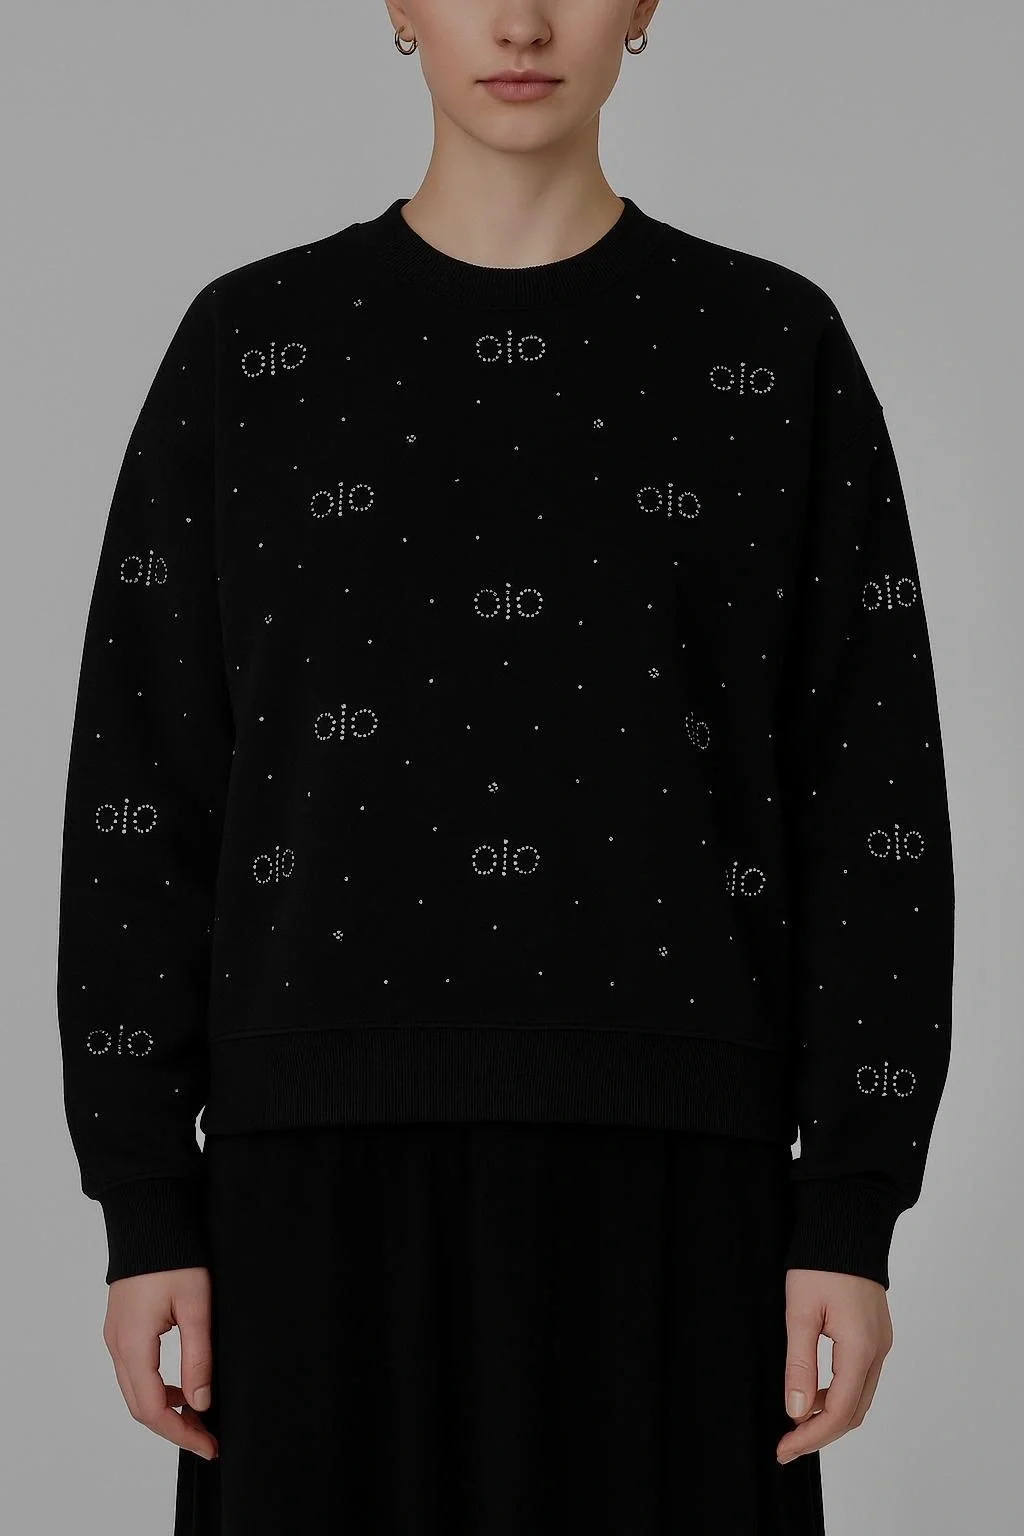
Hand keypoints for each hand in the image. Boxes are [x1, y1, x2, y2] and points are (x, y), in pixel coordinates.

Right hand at [102, 1267, 217, 1460]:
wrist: (150, 1219)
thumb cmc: (175, 1257)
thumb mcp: (196, 1306)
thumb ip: (198, 1357)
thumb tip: (200, 1403)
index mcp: (133, 1345)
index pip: (153, 1409)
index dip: (181, 1434)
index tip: (208, 1446)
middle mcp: (117, 1346)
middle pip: (140, 1407)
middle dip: (174, 1428)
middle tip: (207, 1439)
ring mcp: (115, 1337)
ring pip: (136, 1391)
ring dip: (166, 1409)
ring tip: (200, 1416)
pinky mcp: (121, 1328)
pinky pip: (135, 1372)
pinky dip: (158, 1388)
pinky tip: (183, 1386)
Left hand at [777, 1268, 892, 1463]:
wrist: (846, 1225)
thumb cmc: (820, 1262)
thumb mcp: (800, 1311)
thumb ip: (800, 1364)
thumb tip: (797, 1412)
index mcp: (860, 1348)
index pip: (839, 1413)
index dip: (811, 1437)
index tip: (784, 1450)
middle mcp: (878, 1351)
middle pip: (854, 1412)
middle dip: (821, 1433)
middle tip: (787, 1443)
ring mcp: (880, 1343)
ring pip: (859, 1397)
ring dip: (830, 1415)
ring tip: (796, 1421)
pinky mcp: (876, 1334)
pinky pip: (861, 1378)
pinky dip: (838, 1394)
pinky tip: (813, 1392)